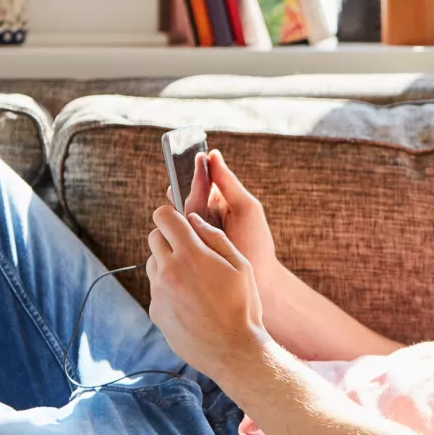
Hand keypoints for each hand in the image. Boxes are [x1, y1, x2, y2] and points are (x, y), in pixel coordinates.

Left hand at [147, 205, 268, 375]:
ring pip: (153, 263)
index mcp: (191, 254)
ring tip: (194, 278)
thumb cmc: (243, 306)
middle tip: (191, 250)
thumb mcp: (241, 266)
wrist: (233, 350)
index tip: (180, 222)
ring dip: (167, 262)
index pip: (163, 217)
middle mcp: (168, 271)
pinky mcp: (155, 311)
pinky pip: (156, 288)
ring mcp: (158, 293)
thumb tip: (194, 221)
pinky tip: (191, 301)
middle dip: (169, 237)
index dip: (171, 214)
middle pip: (153, 237)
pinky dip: (169, 287)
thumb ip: (215, 238)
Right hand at [173, 150, 279, 286]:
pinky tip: (185, 227)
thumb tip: (212, 154)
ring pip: (178, 214)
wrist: (259, 280)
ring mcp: (192, 231)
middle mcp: (201, 214)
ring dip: (184, 210)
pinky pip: (174, 232)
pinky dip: (177, 228)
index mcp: (216, 201)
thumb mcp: (245, 208)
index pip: (198, 181)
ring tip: (197, 211)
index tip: (197, 158)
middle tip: (196, 185)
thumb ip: (227, 182)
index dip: (196, 172)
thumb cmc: (255, 241)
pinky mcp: (186, 247)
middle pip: (186, 196)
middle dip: (190, 191)